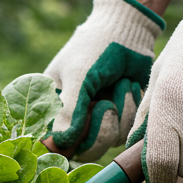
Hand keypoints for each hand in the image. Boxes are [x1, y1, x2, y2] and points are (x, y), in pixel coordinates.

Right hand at [44, 0, 162, 161]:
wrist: (127, 31)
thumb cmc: (94, 49)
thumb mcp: (78, 77)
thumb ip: (70, 111)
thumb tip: (60, 145)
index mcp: (52, 107)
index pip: (53, 143)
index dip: (65, 146)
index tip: (77, 137)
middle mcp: (74, 119)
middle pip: (85, 150)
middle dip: (99, 129)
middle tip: (104, 105)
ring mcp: (98, 120)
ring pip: (110, 140)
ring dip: (119, 111)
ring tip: (117, 84)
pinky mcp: (120, 118)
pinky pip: (127, 130)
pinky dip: (130, 107)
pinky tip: (127, 86)